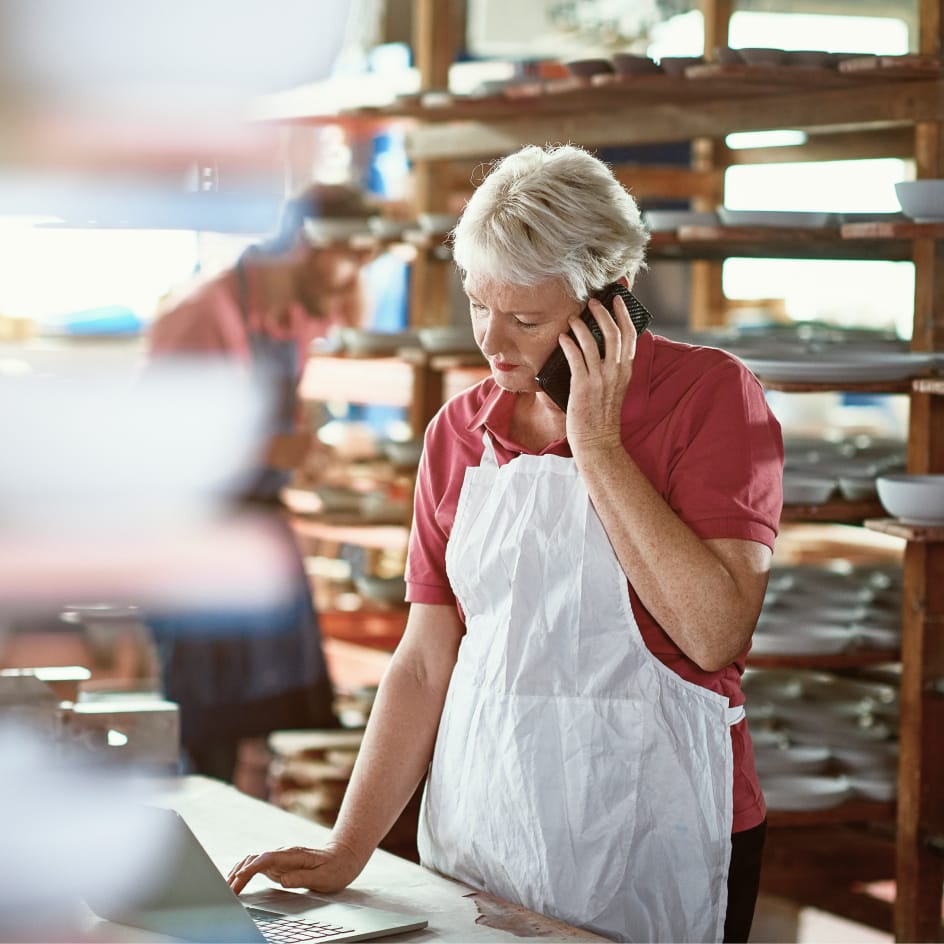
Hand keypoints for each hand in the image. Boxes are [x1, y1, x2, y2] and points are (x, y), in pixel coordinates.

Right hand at [227, 839, 365, 894]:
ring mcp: (280, 858)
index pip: (267, 859)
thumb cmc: (336, 868)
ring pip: (253, 861)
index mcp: (294, 855)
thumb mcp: (323, 876)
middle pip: (255, 860)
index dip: (252, 867)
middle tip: (227, 891)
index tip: (239, 878)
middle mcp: (284, 854)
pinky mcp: (279, 864)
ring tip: (226, 887)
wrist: (344, 856)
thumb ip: (302, 877)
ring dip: (239, 872)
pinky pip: (257, 866)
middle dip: (239, 873)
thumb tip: (282, 880)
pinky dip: (244, 872)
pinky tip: (236, 880)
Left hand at [558, 291, 637, 450]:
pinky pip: (575, 357)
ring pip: (593, 342)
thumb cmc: (602, 416)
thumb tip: (600, 348)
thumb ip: (612, 369)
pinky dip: (568, 344)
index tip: (617, 300)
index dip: (624, 315)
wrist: (598, 441)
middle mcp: (615, 372)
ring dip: (581, 326)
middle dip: (602, 313)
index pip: (630, 336)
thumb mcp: (615, 389)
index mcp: (626, 372)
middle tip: (592, 302)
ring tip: (572, 318)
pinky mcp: (583, 386)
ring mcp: (599, 379)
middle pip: (613, 333)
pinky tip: (562, 337)